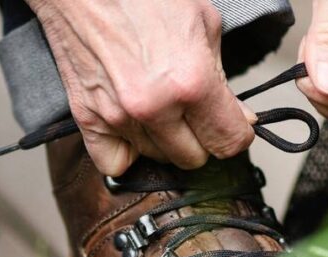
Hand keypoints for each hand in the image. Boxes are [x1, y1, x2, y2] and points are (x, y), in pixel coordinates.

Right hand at [28, 0, 255, 176]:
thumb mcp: (203, 22)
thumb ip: (223, 79)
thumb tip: (239, 118)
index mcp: (191, 82)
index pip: (229, 141)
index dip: (236, 133)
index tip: (231, 124)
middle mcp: (154, 107)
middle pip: (194, 158)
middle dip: (200, 137)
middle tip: (194, 111)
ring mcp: (118, 117)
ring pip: (158, 158)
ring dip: (165, 140)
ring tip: (159, 105)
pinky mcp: (88, 119)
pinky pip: (115, 163)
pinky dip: (127, 152)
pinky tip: (133, 128)